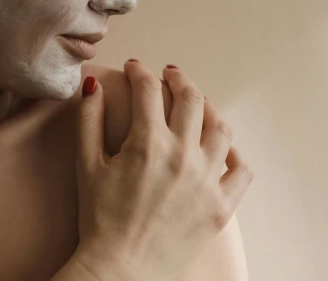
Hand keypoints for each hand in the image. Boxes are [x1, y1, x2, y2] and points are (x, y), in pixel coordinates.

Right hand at [70, 60, 252, 280]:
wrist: (121, 268)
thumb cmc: (98, 219)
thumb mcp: (86, 165)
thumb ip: (89, 120)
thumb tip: (91, 85)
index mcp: (147, 143)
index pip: (148, 90)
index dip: (139, 72)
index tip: (134, 67)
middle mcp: (183, 156)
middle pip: (191, 99)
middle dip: (178, 79)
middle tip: (169, 74)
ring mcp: (207, 181)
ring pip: (220, 128)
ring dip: (207, 108)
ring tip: (196, 104)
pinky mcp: (221, 206)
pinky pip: (242, 170)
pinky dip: (234, 152)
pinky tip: (222, 147)